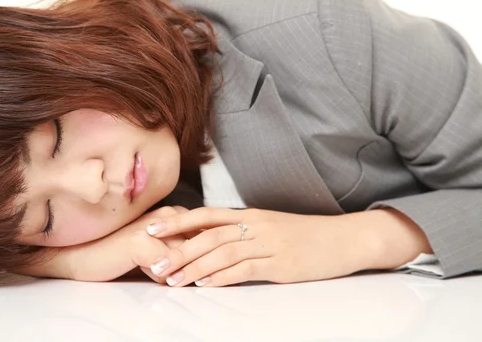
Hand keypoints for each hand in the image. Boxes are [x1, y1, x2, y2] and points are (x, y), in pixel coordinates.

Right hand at [14, 205, 196, 283]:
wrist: (82, 254)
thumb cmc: (120, 251)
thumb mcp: (158, 246)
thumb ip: (182, 248)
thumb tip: (211, 263)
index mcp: (174, 213)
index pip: (207, 237)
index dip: (206, 257)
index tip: (200, 268)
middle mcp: (167, 214)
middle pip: (200, 249)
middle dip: (193, 267)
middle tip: (178, 273)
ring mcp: (154, 226)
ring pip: (184, 260)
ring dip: (176, 273)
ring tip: (159, 272)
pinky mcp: (140, 242)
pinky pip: (165, 270)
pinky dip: (160, 279)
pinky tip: (145, 272)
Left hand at [144, 207, 369, 286]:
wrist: (344, 238)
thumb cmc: (304, 234)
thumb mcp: (270, 227)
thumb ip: (242, 232)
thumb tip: (210, 242)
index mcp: (250, 215)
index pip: (205, 215)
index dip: (177, 221)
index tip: (152, 228)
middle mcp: (255, 225)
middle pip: (208, 235)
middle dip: (178, 249)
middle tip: (155, 264)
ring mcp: (269, 243)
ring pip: (223, 252)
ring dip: (194, 266)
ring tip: (173, 280)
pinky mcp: (282, 263)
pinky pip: (245, 269)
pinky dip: (222, 276)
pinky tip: (205, 283)